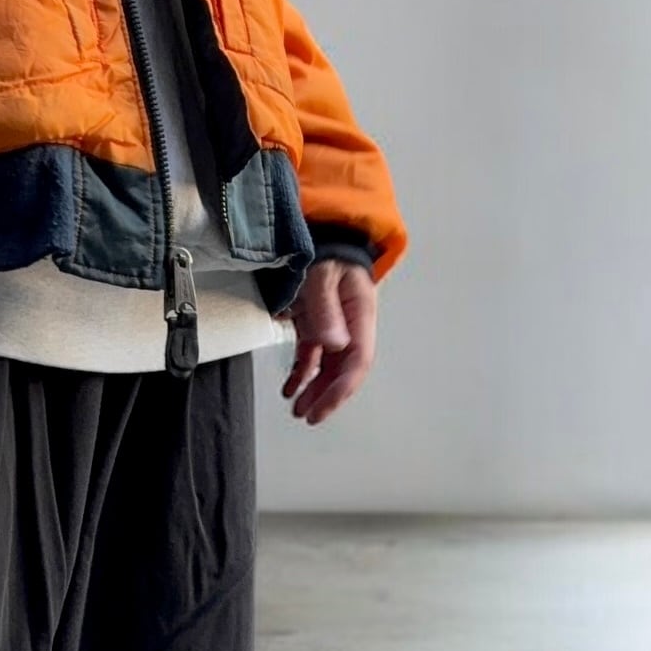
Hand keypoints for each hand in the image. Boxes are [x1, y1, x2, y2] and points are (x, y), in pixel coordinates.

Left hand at [282, 258, 376, 424]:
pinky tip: (289, 389)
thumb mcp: (322, 275)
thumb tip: (335, 343)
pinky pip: (312, 355)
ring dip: (314, 389)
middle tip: (307, 416)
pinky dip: (301, 373)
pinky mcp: (317, 324)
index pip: (357, 360)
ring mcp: (334, 326)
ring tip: (297, 409)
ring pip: (328, 367)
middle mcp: (351, 324)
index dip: (342, 388)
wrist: (323, 234)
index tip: (322, 407)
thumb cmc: (326, 251)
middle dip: (327, 396)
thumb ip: (326, 308)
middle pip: (343, 369)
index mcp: (360, 313)